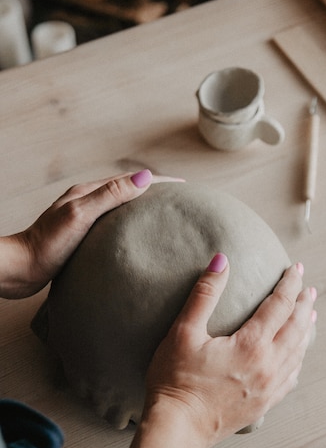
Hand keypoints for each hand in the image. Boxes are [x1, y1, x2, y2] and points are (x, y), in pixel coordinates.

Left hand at [0, 170, 180, 298]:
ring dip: (143, 207)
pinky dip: (130, 224)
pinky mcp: (82, 237)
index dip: (159, 182)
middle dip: (155, 191)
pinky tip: (136, 237)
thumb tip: (145, 177)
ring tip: (164, 216)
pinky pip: (114, 224)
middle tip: (179, 201)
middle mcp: (87, 202)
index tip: (183, 186)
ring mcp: (84, 219)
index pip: (131, 180)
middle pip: (128, 191)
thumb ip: (110, 195)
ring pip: (121, 208)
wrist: (20, 269)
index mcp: (88, 192)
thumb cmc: (46, 245)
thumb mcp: (80, 216)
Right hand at [144, 254, 316, 447]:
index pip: (280, 305)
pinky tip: (297, 355)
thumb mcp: (183, 332)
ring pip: (298, 352)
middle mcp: (267, 365)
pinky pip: (291, 377)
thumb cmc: (175, 379)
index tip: (295, 268)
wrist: (177, 428)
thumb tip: (221, 261)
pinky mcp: (264, 404)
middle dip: (304, 304)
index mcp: (251, 344)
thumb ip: (205, 294)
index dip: (289, 284)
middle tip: (308, 287)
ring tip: (311, 314)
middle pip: (295, 327)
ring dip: (305, 329)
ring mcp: (268, 387)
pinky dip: (298, 358)